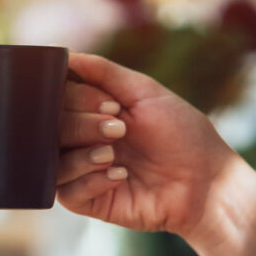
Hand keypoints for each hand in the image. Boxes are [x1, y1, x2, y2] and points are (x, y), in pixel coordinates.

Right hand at [57, 52, 255, 244]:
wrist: (206, 183)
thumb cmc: (181, 135)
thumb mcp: (144, 92)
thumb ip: (102, 72)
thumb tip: (63, 53)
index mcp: (89, 112)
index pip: (57, 99)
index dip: (77, 99)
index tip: (111, 105)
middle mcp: (79, 140)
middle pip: (49, 127)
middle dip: (83, 126)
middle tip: (120, 130)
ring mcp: (80, 171)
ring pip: (51, 160)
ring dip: (84, 154)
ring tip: (115, 155)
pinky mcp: (85, 201)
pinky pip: (66, 191)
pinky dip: (92, 181)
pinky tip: (120, 177)